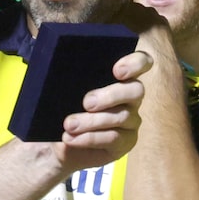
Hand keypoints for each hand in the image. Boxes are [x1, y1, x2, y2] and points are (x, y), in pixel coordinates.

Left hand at [56, 50, 148, 172]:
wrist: (58, 140)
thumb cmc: (63, 107)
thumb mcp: (61, 87)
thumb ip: (66, 72)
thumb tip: (57, 57)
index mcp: (120, 76)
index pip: (141, 62)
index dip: (136, 63)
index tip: (117, 71)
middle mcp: (130, 96)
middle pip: (136, 90)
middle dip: (111, 95)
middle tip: (86, 102)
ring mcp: (131, 120)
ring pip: (121, 117)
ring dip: (92, 121)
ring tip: (69, 125)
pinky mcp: (125, 142)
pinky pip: (113, 138)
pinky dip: (89, 138)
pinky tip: (71, 138)